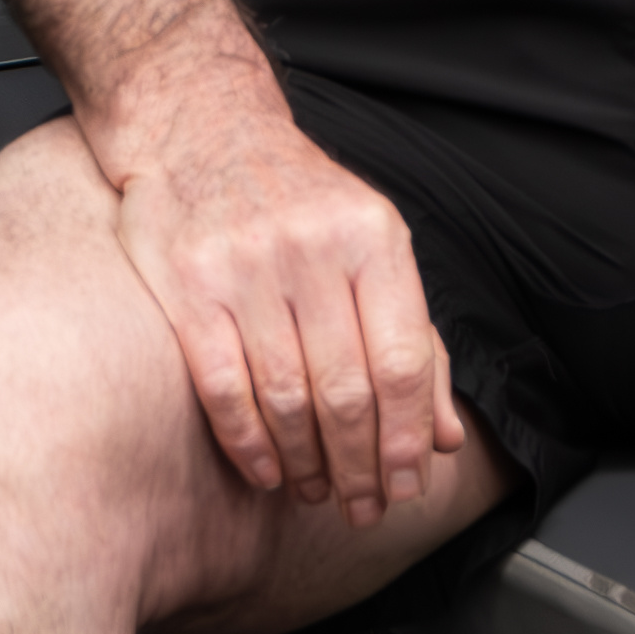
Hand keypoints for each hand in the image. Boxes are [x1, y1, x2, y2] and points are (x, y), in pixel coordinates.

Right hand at [98, 97, 468, 523]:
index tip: (409, 485)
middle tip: (363, 508)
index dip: (409, 439)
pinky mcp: (189, 282)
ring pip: (287, 397)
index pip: (402, 361)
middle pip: (347, 391)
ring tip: (316, 491)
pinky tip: (265, 470)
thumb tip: (445, 436)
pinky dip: (248, 443)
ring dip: (306, 463)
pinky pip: (224, 386)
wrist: (201, 124)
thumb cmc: (298, 195)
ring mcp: (246, 265)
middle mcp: (312, 248)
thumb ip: (414, 338)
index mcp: (373, 237)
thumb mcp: (373, 244)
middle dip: (361, 467)